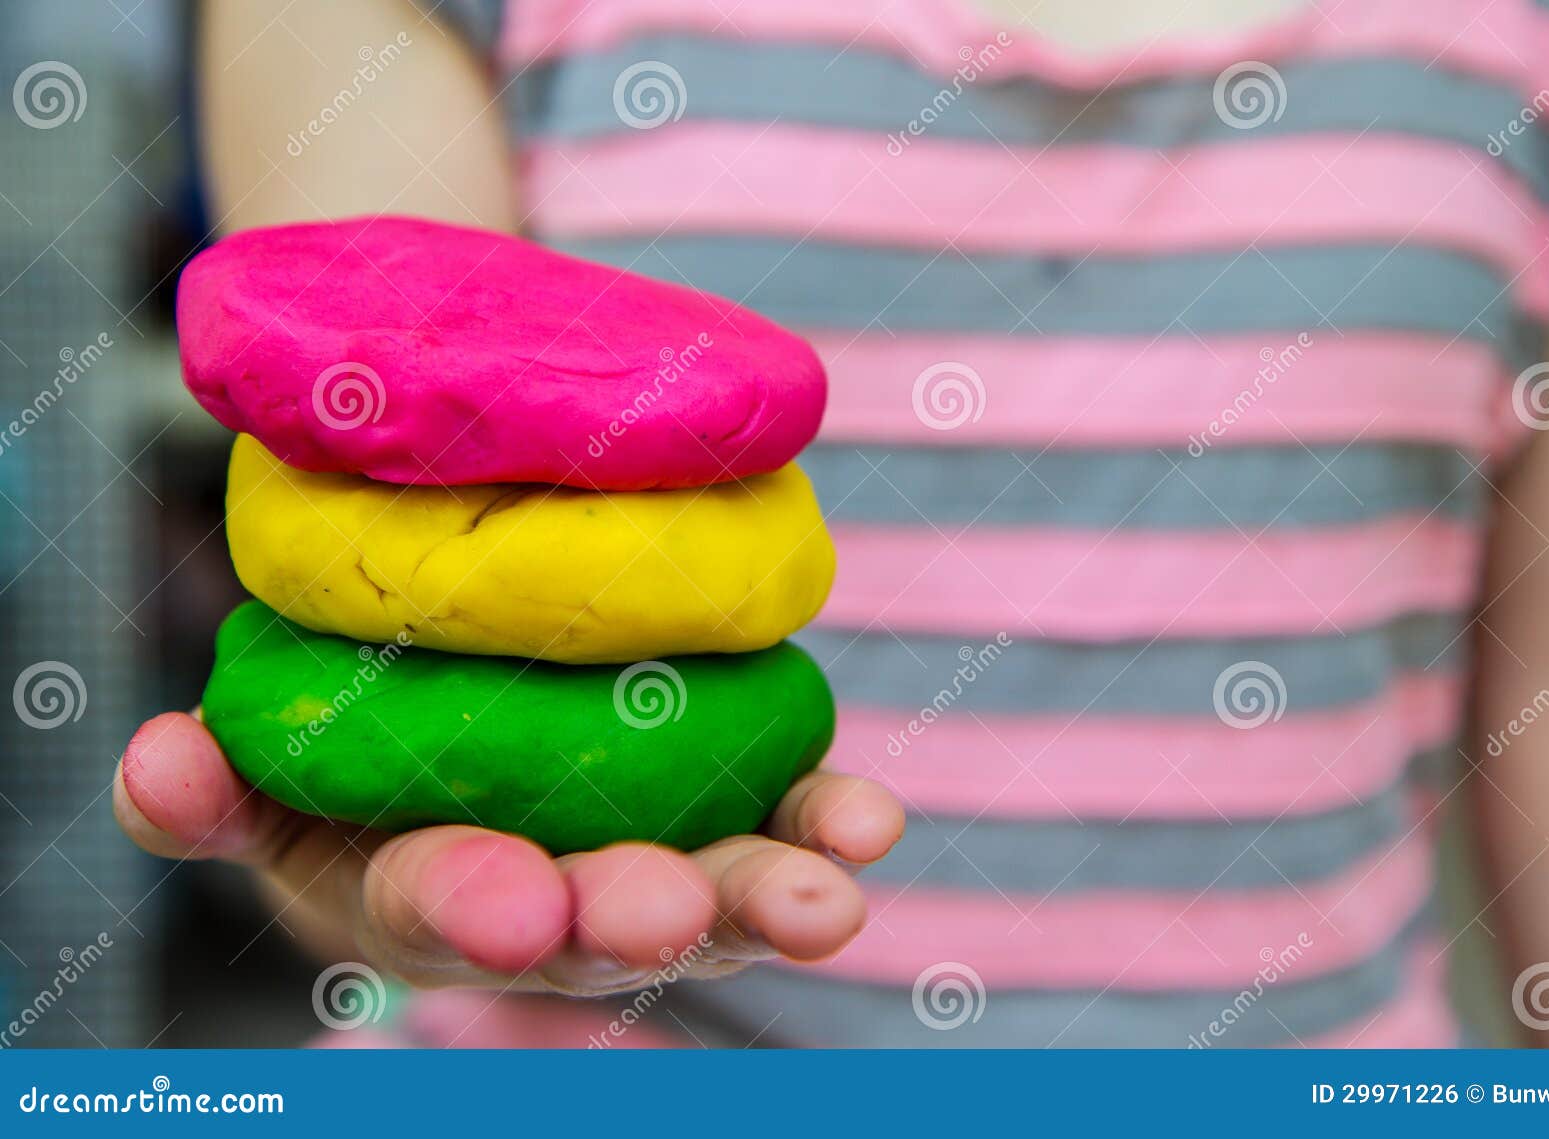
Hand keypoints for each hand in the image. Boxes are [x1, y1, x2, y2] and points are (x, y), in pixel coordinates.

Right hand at [114, 712, 903, 995]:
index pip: (446, 909)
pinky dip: (824, 817)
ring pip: (714, 887)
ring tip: (834, 895)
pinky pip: (783, 816)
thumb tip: (154, 760)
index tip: (504, 901)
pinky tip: (870, 821)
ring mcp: (655, 854)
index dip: (470, 907)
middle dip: (635, 921)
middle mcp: (558, 897)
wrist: (472, 732)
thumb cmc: (356, 776)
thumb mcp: (270, 787)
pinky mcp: (732, 802)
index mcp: (435, 894)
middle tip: (669, 912)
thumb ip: (212, 793)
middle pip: (599, 922)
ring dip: (770, 892)